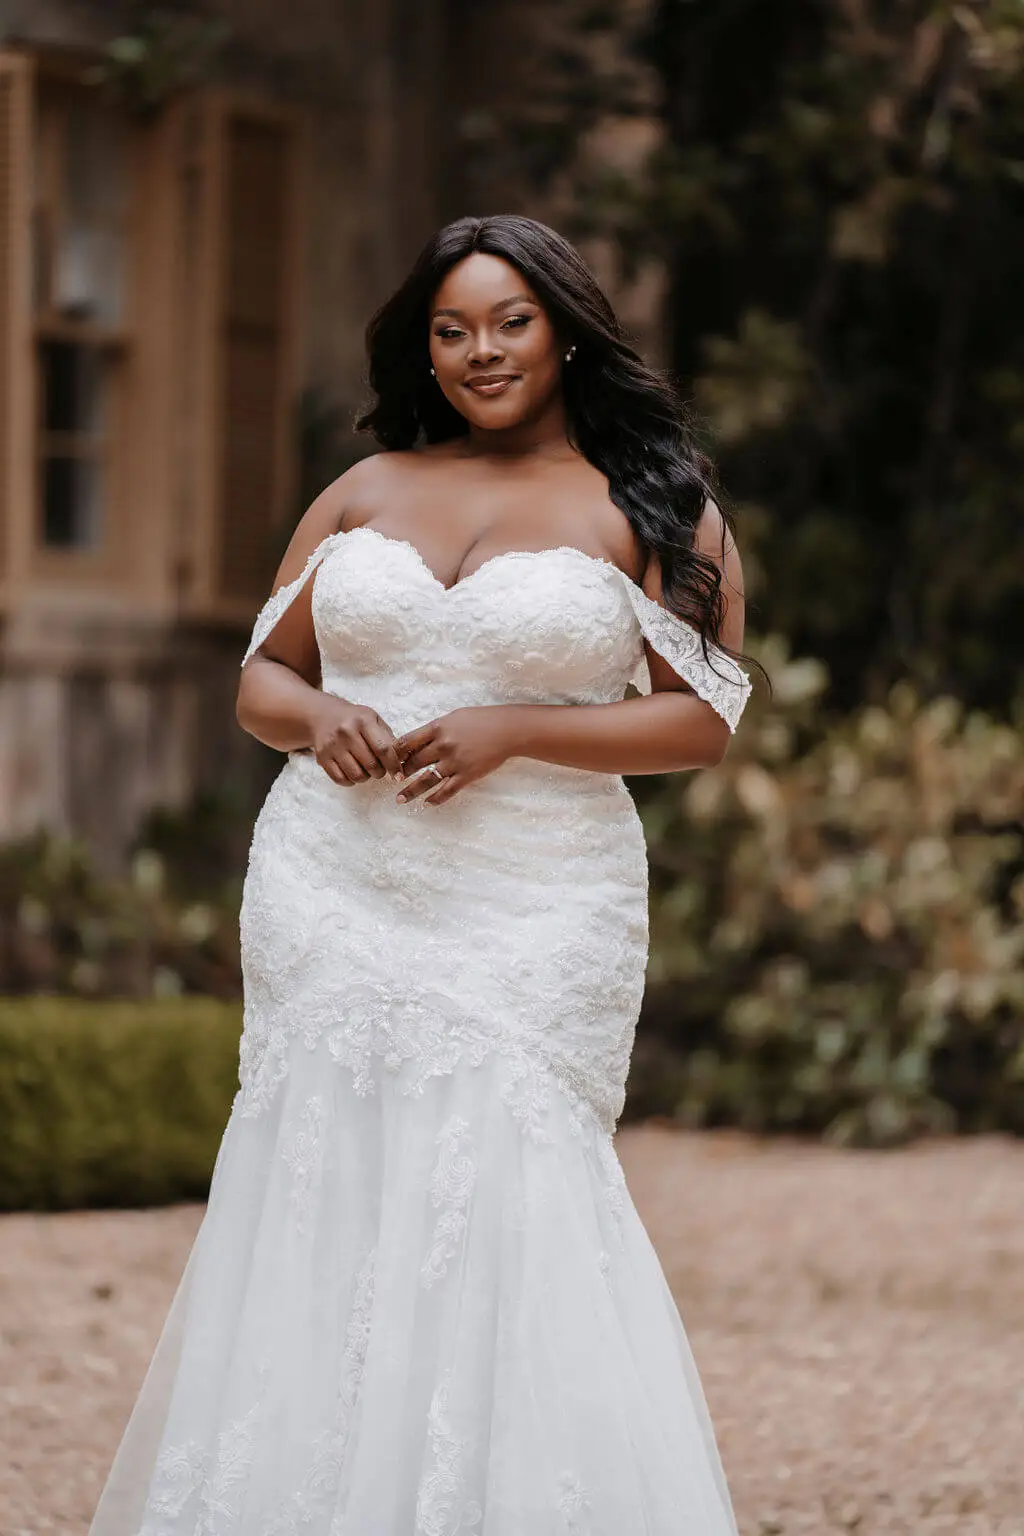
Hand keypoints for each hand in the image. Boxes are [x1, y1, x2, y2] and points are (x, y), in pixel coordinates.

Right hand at [308, 695, 401, 785]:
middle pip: (371, 765)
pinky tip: (353, 772)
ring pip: (357, 775)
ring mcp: (332, 746)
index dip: (394, 765)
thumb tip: (402, 760)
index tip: (399, 775)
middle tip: (380, 769)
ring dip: (366, 778)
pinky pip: (341, 779)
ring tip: (366, 769)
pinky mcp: (322, 757)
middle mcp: (346, 732)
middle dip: (380, 772)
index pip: (383, 749)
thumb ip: (388, 738)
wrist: (324, 716)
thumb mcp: (374, 720)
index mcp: (363, 720)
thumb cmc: (355, 720)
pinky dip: (351, 781)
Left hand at [394, 706, 519, 805]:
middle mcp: (443, 745)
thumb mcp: (454, 717)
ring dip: (410, 791)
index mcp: (438, 728)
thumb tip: (417, 741)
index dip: (395, 753)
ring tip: (399, 799)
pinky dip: (435, 799)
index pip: (407, 742)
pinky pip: (447, 791)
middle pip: (414, 762)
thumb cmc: (481, 720)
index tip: (388, 760)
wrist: (508, 730)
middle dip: (401, 772)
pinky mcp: (467, 775)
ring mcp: (455, 762)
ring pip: (426, 780)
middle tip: (392, 780)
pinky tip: (427, 803)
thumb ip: (435, 729)